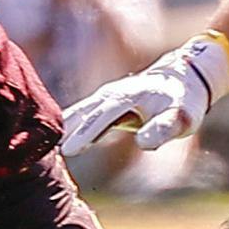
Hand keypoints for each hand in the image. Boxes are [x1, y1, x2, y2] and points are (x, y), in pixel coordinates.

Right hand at [59, 31, 228, 156]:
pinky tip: (59, 134)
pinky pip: (85, 113)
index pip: (101, 118)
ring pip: (81, 111)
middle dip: (66, 130)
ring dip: (64, 126)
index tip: (68, 149)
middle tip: (45, 148)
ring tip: (44, 142)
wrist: (184, 79)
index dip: (85, 133)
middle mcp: (112, 94)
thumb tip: (143, 144)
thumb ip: (163, 129)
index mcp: (126, 97)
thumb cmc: (183, 102)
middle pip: (84, 113)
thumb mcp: (181, 118)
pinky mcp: (108, 103)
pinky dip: (71, 122)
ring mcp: (108, 97)